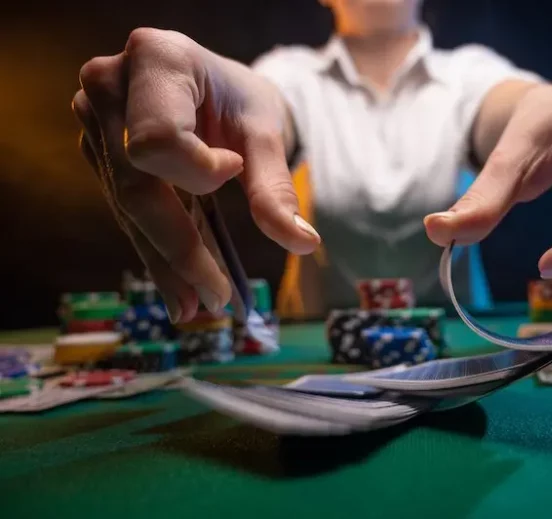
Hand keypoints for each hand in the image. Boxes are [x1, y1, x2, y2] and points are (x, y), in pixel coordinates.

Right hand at [73, 28, 319, 322]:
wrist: (215, 87)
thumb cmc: (241, 98)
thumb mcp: (264, 131)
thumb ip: (275, 185)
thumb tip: (302, 243)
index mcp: (155, 60)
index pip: (157, 138)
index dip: (195, 170)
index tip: (234, 170)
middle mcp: (110, 88)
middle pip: (136, 185)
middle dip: (179, 248)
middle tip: (216, 298)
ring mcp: (96, 124)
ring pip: (128, 209)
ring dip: (165, 264)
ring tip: (196, 308)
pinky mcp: (100, 156)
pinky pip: (128, 213)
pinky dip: (157, 254)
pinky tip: (178, 293)